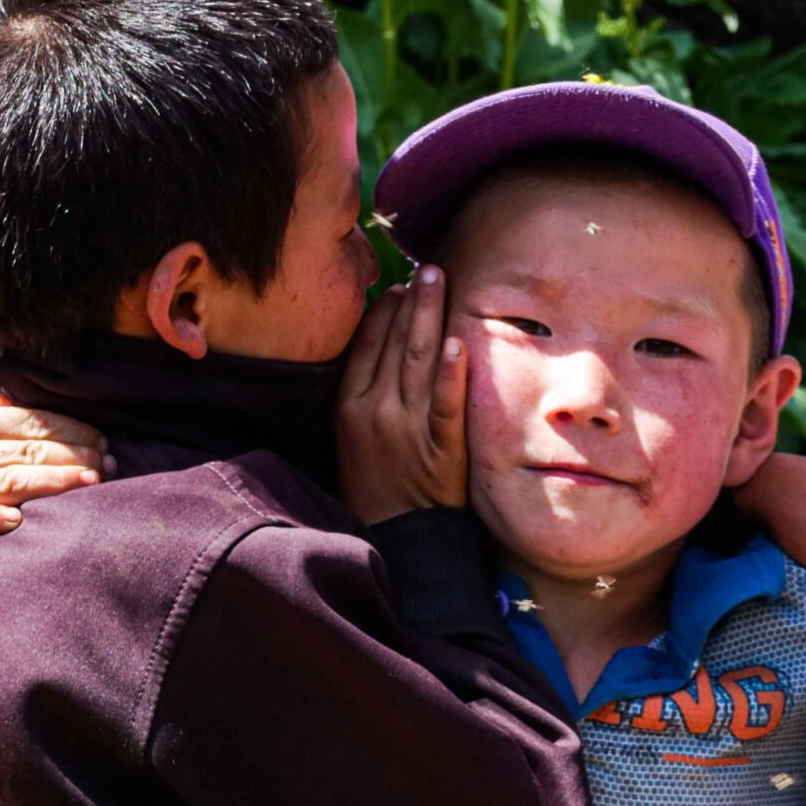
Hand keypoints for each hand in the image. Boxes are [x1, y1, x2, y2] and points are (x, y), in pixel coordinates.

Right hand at [0, 370, 108, 550]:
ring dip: (51, 484)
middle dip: (74, 458)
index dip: (71, 431)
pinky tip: (18, 518)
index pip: (29, 422)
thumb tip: (38, 381)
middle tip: (109, 465)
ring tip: (91, 485)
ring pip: (5, 483)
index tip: (103, 441)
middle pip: (25, 453)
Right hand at [337, 265, 465, 522]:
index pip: (367, 345)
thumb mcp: (348, 437)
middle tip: (429, 268)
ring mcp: (408, 430)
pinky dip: (451, 374)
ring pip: (419, 362)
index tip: (400, 288)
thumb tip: (379, 347)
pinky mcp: (441, 449)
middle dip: (413, 302)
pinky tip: (456, 342)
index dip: (385, 313)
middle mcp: (375, 412)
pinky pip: (445, 405)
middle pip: (395, 344)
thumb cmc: (373, 486)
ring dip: (430, 317)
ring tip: (439, 281)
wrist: (397, 537)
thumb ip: (361, 393)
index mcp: (348, 407)